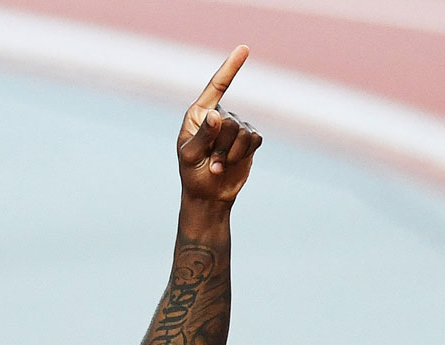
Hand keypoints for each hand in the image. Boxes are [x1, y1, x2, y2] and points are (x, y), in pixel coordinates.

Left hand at [178, 47, 261, 203]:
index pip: (216, 86)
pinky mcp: (250, 140)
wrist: (209, 196)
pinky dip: (243, 153)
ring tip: (219, 166)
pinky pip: (254, 139)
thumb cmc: (193, 174)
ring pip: (242, 131)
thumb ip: (202, 135)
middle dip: (221, 145)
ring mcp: (236, 127)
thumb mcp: (189, 155)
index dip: (231, 68)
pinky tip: (232, 163)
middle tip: (211, 163)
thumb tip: (216, 115)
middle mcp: (219, 116)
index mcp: (199, 113)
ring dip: (231, 153)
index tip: (245, 49)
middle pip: (229, 120)